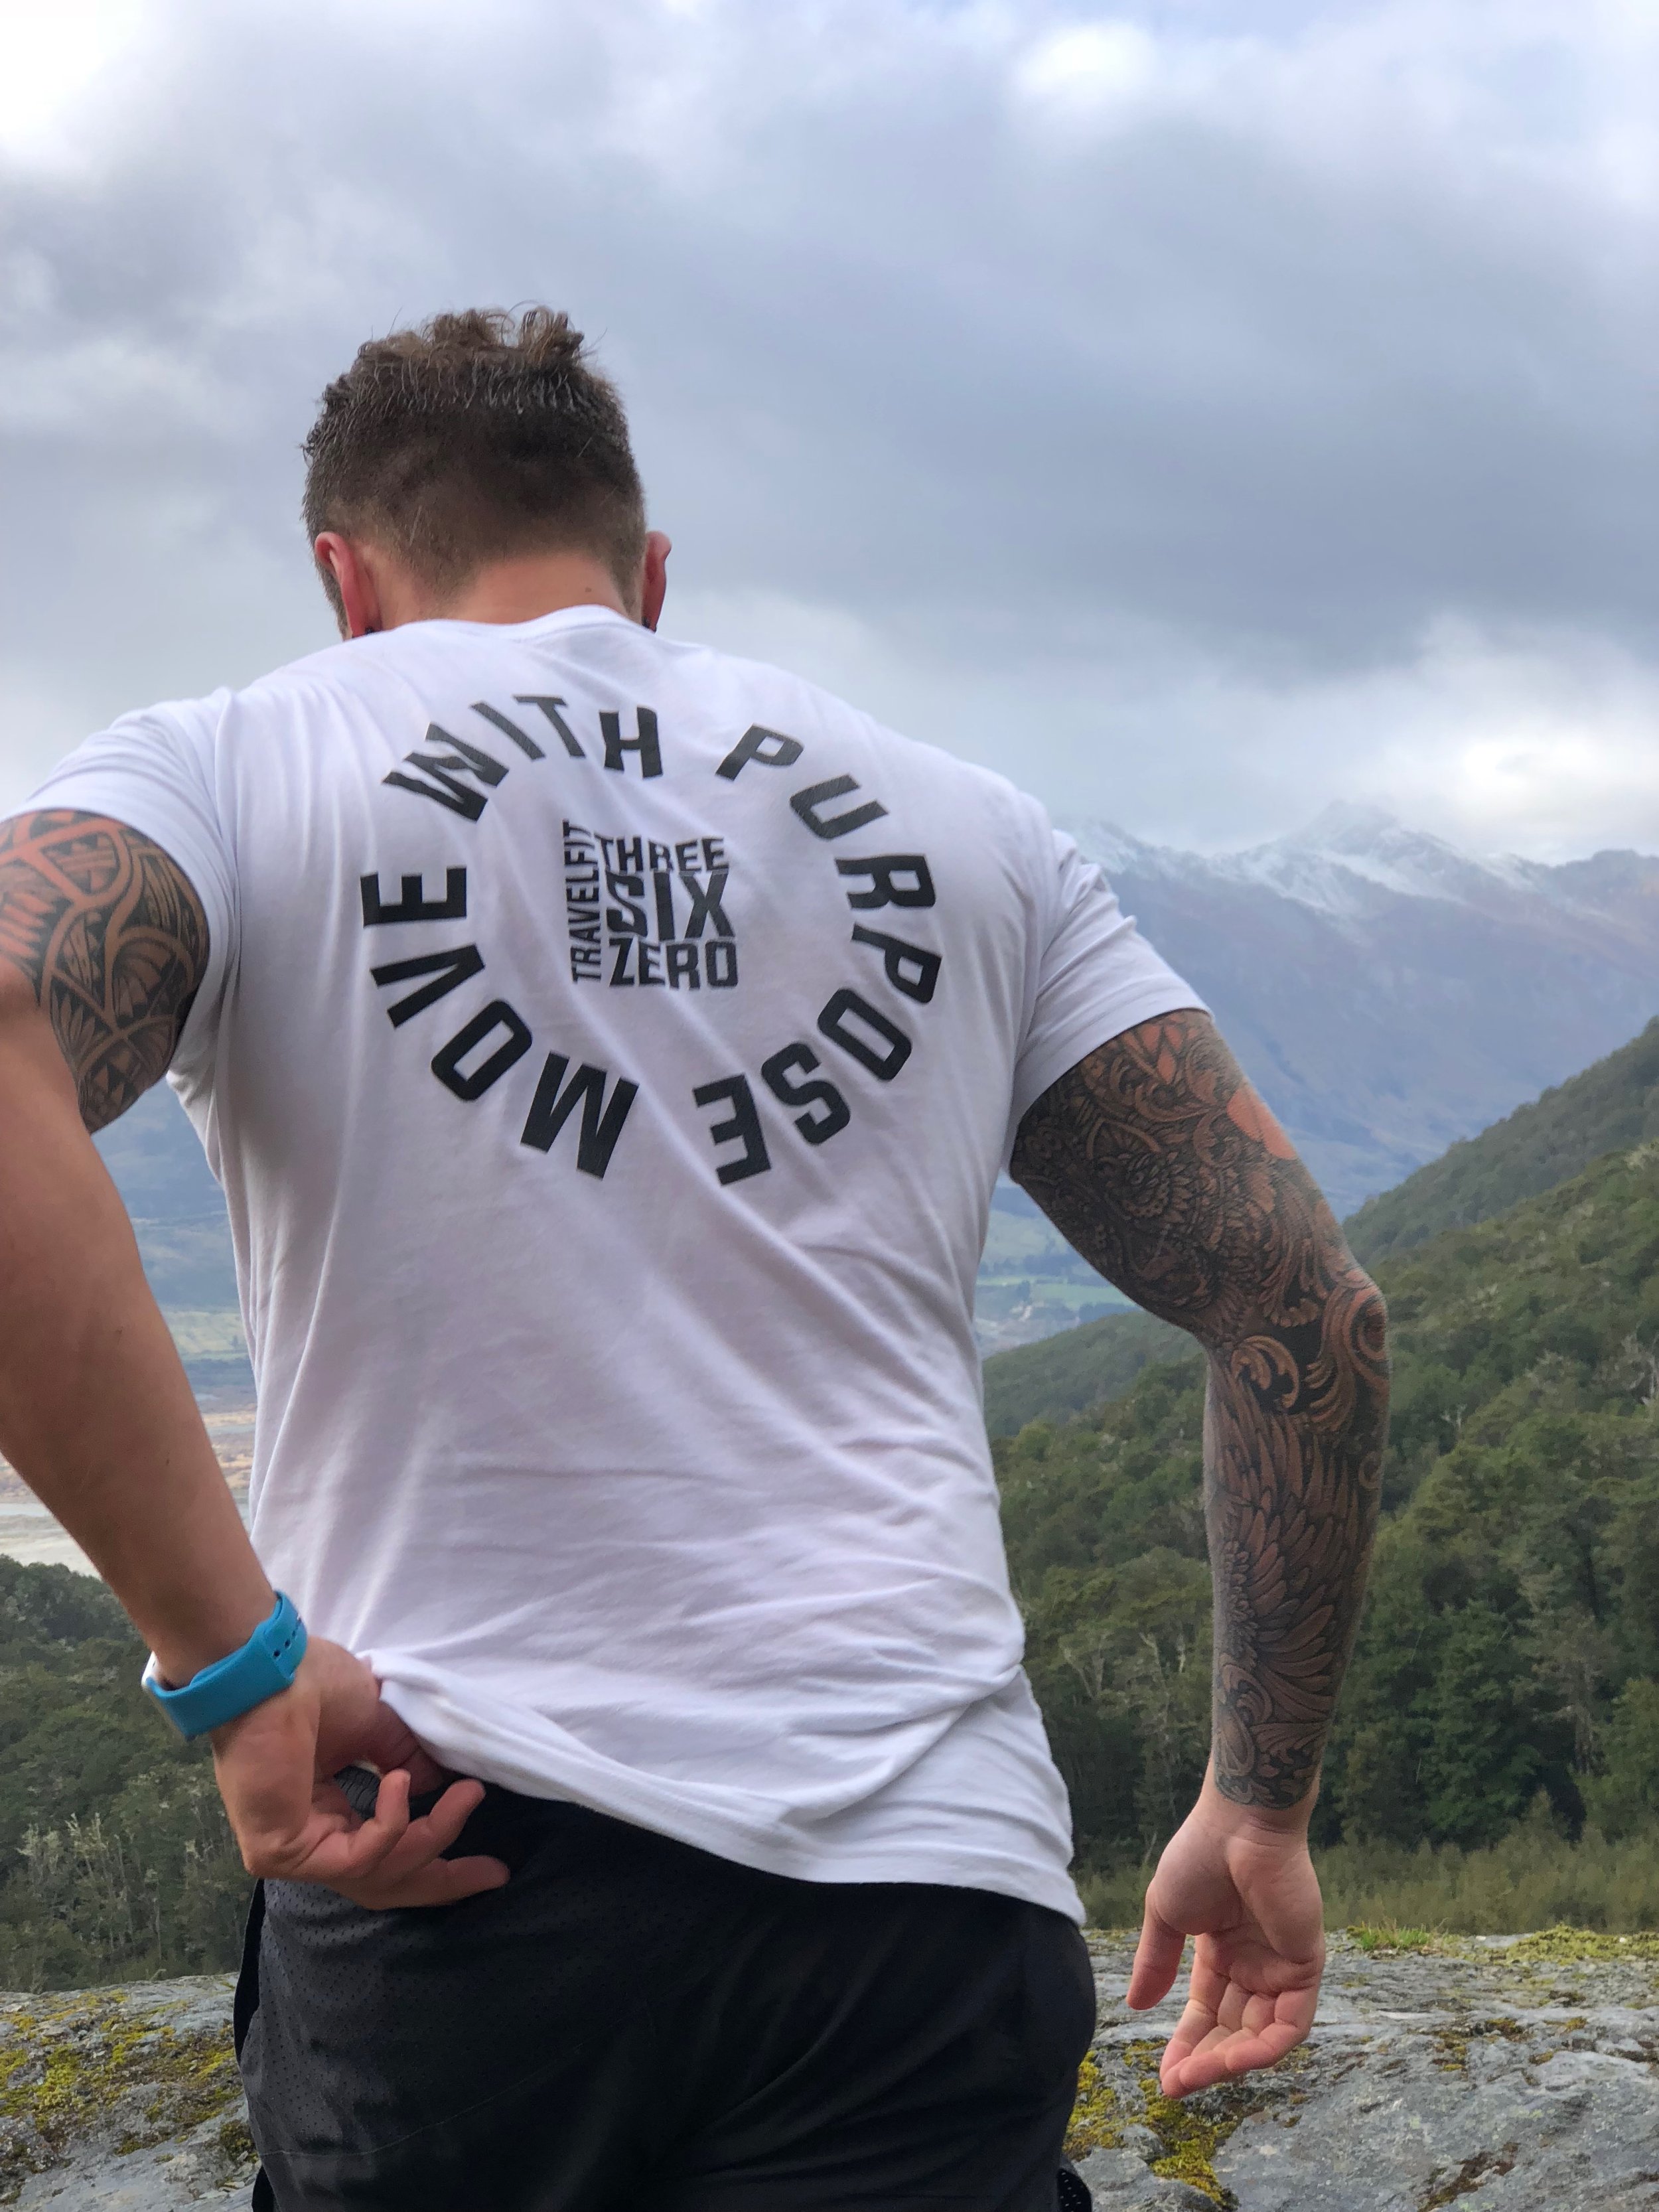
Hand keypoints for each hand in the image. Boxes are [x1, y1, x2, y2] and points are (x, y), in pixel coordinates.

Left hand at [210, 1636, 509, 1908]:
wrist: (271, 1671)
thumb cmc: (314, 1685)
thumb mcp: (378, 1723)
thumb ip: (406, 1758)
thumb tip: (436, 1783)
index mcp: (326, 1809)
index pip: (384, 1855)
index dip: (437, 1857)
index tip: (491, 1867)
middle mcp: (309, 1836)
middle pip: (385, 1884)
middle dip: (443, 1880)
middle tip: (493, 1872)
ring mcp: (292, 1850)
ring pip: (377, 1876)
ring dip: (431, 1837)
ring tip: (462, 1796)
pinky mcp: (281, 1854)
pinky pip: (355, 1860)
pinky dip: (390, 1824)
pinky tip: (399, 1784)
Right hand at [1126, 1771, 1324, 2097]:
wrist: (1239, 1824)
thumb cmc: (1200, 1857)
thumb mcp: (1166, 1914)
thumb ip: (1155, 1961)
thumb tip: (1136, 2005)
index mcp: (1222, 1952)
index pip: (1207, 2012)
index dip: (1186, 2044)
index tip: (1165, 2076)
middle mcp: (1254, 1965)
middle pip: (1233, 2030)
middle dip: (1204, 2060)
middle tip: (1176, 2084)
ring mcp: (1281, 1967)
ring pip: (1260, 2035)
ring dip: (1229, 2061)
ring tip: (1194, 2075)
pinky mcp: (1305, 1965)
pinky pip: (1290, 2023)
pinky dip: (1263, 2048)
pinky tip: (1231, 2059)